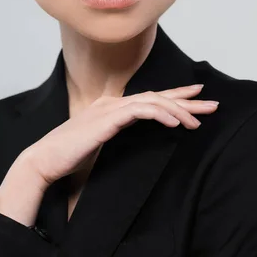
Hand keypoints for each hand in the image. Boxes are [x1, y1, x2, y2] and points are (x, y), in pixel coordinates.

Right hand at [25, 84, 217, 185]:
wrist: (45, 159)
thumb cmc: (69, 154)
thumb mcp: (100, 141)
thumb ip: (117, 132)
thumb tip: (137, 133)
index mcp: (111, 107)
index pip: (149, 98)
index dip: (174, 96)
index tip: (196, 96)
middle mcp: (111, 102)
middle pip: (156, 96)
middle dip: (186, 100)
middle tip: (211, 104)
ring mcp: (109, 109)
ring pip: (152, 102)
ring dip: (177, 110)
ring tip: (197, 121)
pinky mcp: (106, 120)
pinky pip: (141, 112)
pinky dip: (160, 115)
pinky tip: (176, 123)